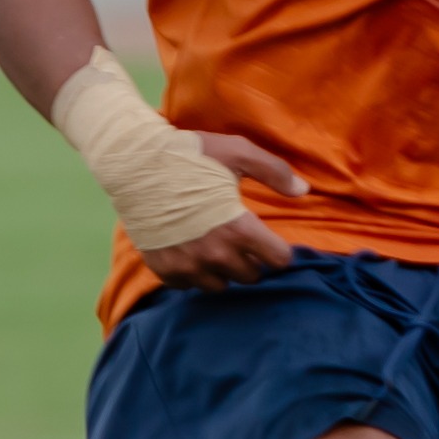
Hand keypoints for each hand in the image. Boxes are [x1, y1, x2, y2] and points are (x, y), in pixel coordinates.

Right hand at [143, 129, 305, 287]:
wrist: (133, 164)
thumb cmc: (189, 155)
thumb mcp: (238, 153)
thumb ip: (275, 172)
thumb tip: (304, 190)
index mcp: (239, 229)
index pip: (278, 260)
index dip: (279, 250)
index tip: (271, 241)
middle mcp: (216, 255)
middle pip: (251, 276)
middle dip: (252, 260)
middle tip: (241, 239)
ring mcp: (188, 266)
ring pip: (221, 285)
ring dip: (224, 270)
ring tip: (216, 248)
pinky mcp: (165, 271)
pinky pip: (190, 285)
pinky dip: (194, 273)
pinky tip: (191, 252)